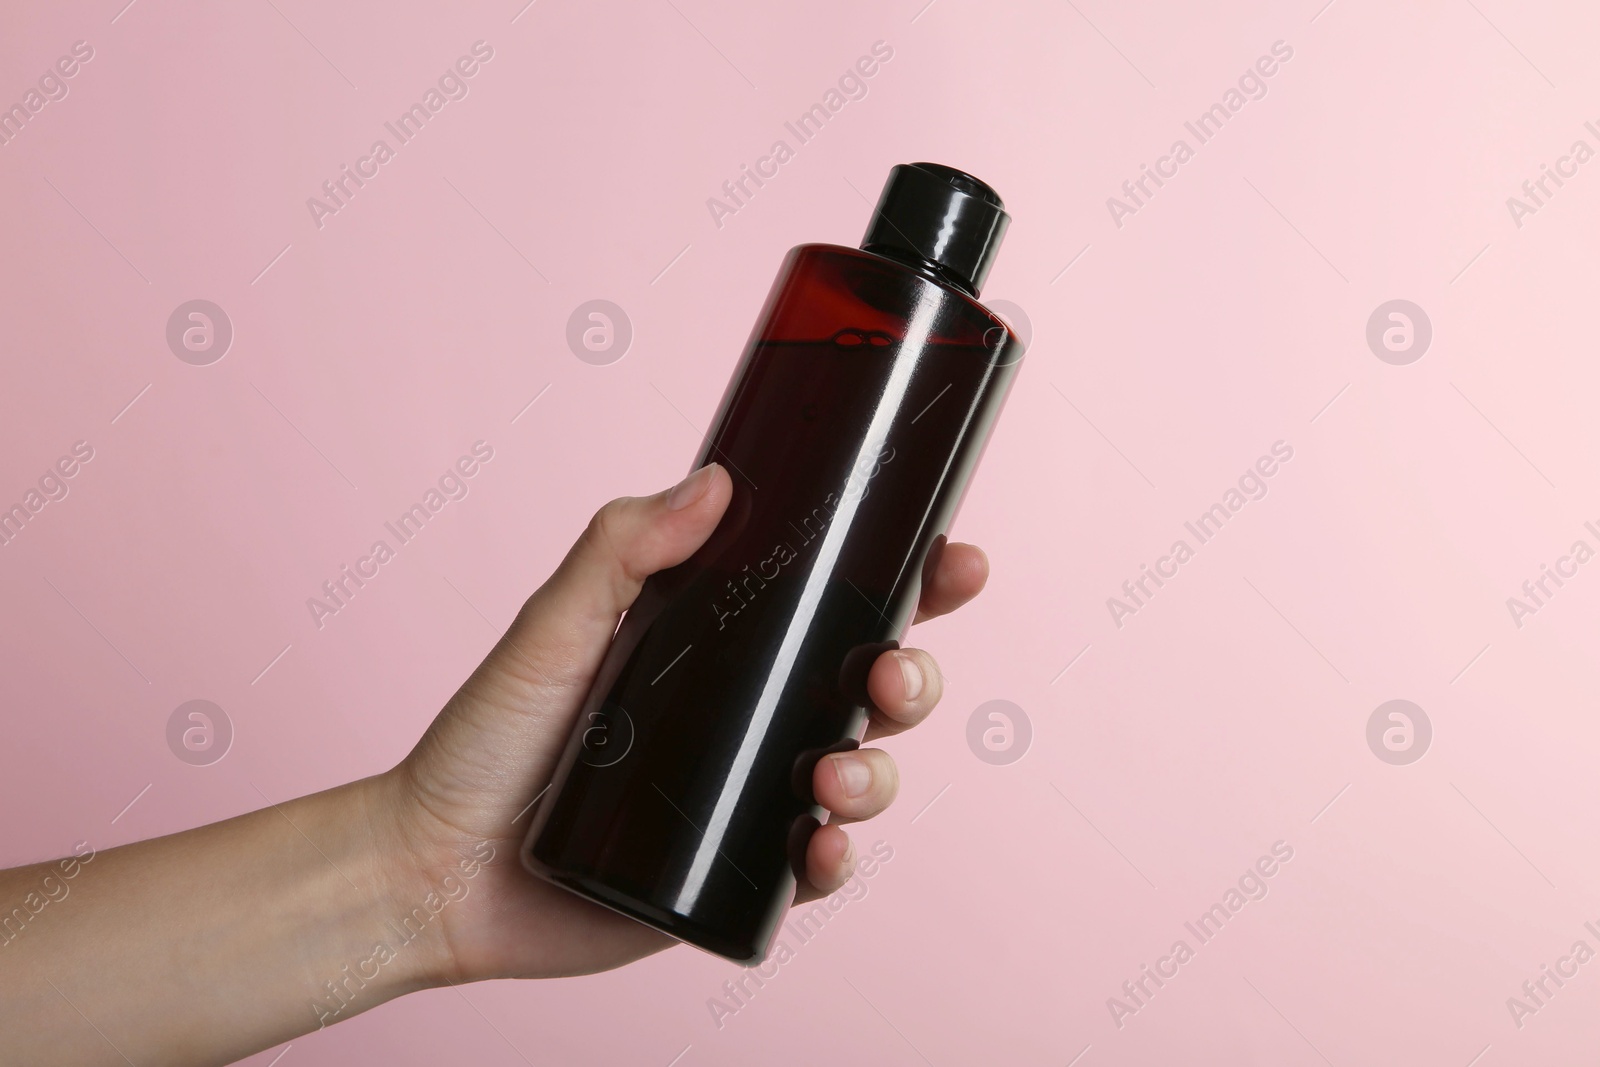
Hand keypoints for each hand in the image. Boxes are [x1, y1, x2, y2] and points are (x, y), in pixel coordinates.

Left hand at [375, 461, 988, 981]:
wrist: (434, 868)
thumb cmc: (486, 738)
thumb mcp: (553, 625)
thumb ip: (622, 547)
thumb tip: (713, 480)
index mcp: (723, 642)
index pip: (837, 600)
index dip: (912, 581)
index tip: (956, 560)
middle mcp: (747, 713)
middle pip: (872, 683)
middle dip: (912, 674)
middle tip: (888, 675)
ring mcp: (745, 793)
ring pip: (863, 771)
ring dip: (879, 771)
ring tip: (833, 776)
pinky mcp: (732, 872)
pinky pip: (815, 864)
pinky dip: (836, 857)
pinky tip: (819, 846)